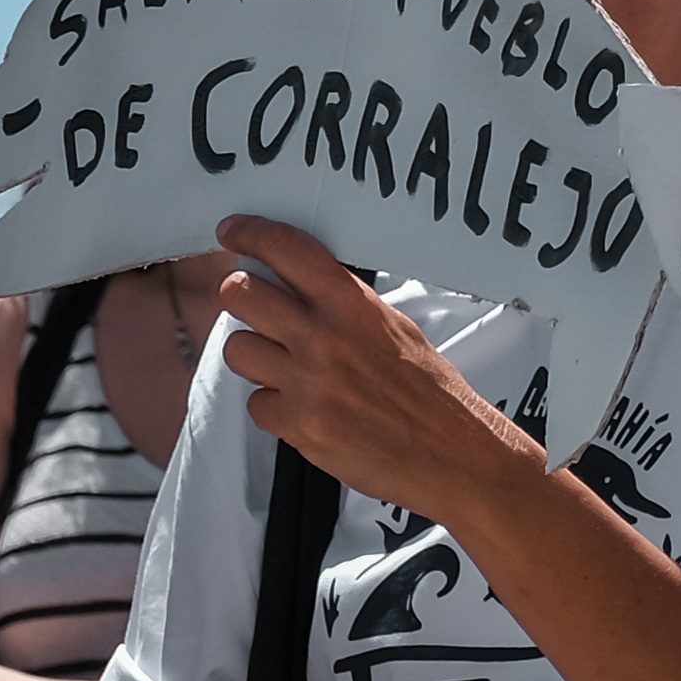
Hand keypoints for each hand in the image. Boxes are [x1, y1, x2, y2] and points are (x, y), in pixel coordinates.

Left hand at [202, 221, 543, 522]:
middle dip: (238, 295)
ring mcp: (306, 382)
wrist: (448, 450)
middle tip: (252, 303)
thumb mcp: (395, 327)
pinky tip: (304, 408)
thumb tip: (298, 288)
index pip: (287, 251)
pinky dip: (273, 406)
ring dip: (253, 354)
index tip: (232, 230)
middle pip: (240, 294)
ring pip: (236, 348)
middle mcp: (324, 337)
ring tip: (283, 364)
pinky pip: (256, 403)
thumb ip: (344, 307)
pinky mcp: (297, 425)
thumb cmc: (428, 389)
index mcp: (353, 305)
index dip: (250, 233)